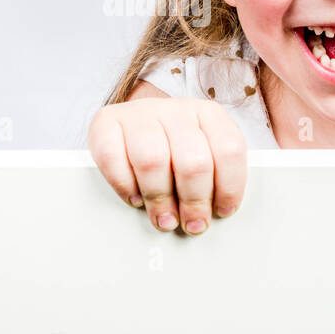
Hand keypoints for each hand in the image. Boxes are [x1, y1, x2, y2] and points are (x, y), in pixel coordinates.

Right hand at [87, 97, 247, 234]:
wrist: (134, 121)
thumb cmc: (173, 146)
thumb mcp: (202, 154)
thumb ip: (214, 177)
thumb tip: (215, 213)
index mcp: (207, 114)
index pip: (229, 149)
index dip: (229, 187)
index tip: (222, 211)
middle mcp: (174, 109)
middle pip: (192, 161)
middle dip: (194, 201)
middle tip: (192, 224)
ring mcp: (138, 113)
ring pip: (152, 160)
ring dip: (160, 199)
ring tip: (164, 218)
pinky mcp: (105, 122)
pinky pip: (112, 158)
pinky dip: (124, 186)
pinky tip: (135, 197)